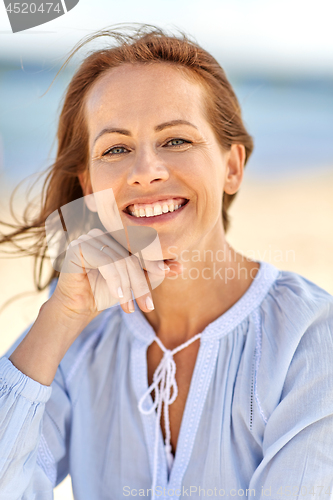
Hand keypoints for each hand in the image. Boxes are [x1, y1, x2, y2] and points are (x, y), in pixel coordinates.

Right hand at [51, 228, 182, 320]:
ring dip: (128, 287)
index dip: (157, 260)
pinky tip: (119, 297)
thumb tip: (179, 266)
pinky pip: (105, 261)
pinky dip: (115, 281)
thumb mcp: (135, 283)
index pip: (142, 245)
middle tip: (148, 305)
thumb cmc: (106, 293)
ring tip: (130, 308)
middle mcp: (104, 233)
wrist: (79, 307)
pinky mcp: (78, 247)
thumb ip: (155, 272)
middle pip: (132, 254)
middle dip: (142, 282)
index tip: (175, 272)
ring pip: (120, 260)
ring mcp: (89, 237)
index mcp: (118, 237)